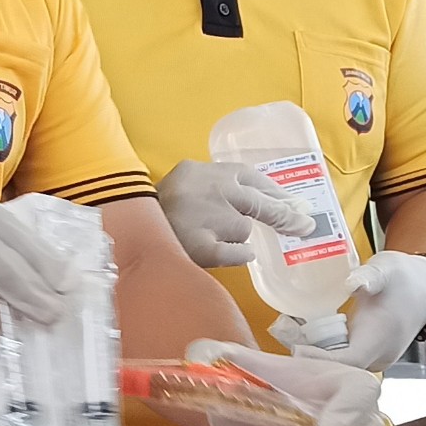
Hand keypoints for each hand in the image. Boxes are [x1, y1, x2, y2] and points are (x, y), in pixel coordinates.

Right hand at [158, 160, 312, 269]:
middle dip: (286, 215)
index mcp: (203, 170)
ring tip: (209, 236)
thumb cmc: (155, 209)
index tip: (295, 204)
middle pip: (261, 202)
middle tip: (305, 226)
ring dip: (236, 235)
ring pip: (244, 228)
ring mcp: (207, 217)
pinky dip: (236, 254)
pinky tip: (221, 252)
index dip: (277, 192)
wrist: (120, 227)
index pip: (252, 177)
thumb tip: (273, 203)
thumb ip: (218, 187)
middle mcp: (209, 189)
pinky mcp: (203, 246)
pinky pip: (238, 252)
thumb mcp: (184, 184)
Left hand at [274, 251, 425, 373]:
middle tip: (283, 341)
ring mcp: (375, 359)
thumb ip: (370, 275)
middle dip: (310, 362)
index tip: (295, 348)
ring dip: (316, 359)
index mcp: (380, 339)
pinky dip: (325, 354)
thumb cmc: (404, 278)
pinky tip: (306, 339)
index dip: (320, 360)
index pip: (347, 361)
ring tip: (288, 339)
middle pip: (339, 372)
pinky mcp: (370, 356)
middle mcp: (378, 356)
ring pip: (341, 370)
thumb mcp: (386, 269)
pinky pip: (344, 362)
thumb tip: (354, 282)